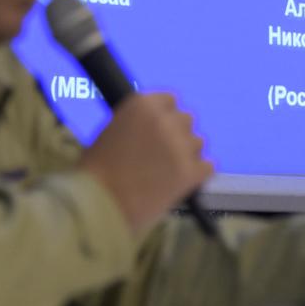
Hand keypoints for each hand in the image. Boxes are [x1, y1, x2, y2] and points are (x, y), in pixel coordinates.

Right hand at [78, 93, 213, 235]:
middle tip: (163, 153)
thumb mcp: (110, 132)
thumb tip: (151, 127)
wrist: (99, 206)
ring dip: (187, 153)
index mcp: (142, 105)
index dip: (164, 116)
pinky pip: (208, 166)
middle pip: (186, 119)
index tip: (159, 129)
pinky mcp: (191, 173)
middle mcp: (165, 121)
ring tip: (169, 171)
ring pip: (198, 143)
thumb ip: (136, 123)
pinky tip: (184, 181)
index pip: (170, 100)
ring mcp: (181, 147)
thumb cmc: (96, 172)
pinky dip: (198, 174)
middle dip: (177, 134)